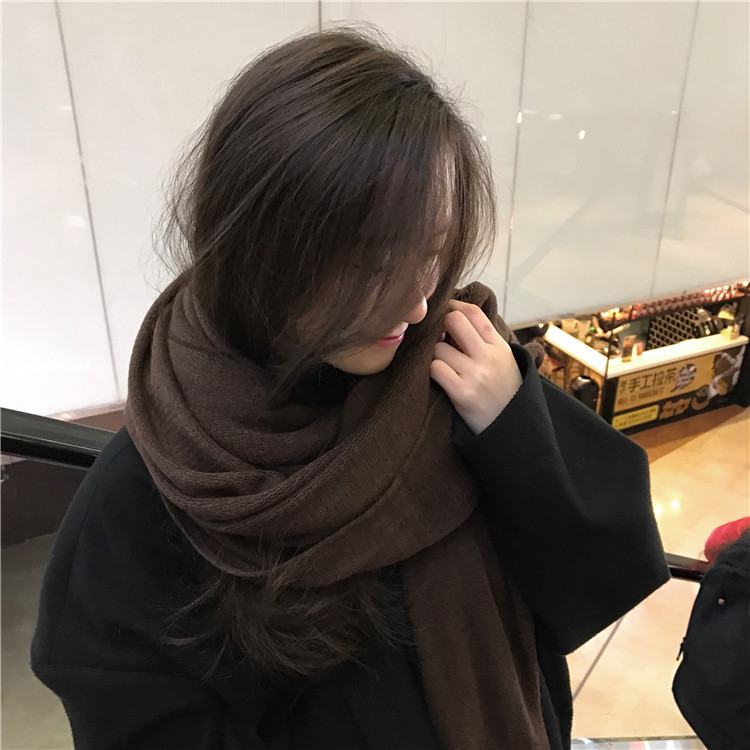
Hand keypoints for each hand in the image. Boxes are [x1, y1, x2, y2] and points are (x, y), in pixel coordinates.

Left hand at [430, 299, 522, 435]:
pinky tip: (440, 378)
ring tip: (444, 365)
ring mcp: (475, 374)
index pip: (473, 312)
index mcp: (499, 345)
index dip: (453, 307)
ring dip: (435, 355)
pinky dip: (433, 371)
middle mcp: (488, 356)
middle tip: (439, 339)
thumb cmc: (503, 391)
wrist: (512, 428)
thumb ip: (483, 339)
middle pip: (453, 321)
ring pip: (438, 348)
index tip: (444, 314)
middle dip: (440, 327)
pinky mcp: (461, 393)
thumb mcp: (503, 360)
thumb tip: (452, 317)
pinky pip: (435, 369)